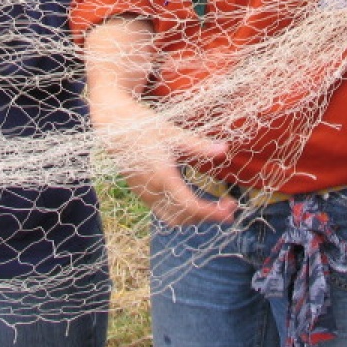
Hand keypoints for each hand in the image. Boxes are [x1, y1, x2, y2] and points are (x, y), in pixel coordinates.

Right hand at [90, 87, 236, 225]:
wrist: (115, 127)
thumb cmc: (144, 127)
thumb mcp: (173, 133)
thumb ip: (199, 146)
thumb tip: (224, 149)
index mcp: (162, 176)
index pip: (191, 206)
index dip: (213, 212)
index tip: (231, 208)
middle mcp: (152, 190)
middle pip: (184, 217)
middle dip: (208, 217)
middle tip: (230, 209)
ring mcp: (145, 194)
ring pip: (173, 218)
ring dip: (195, 217)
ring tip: (216, 208)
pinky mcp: (142, 193)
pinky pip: (164, 212)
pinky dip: (182, 212)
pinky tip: (196, 202)